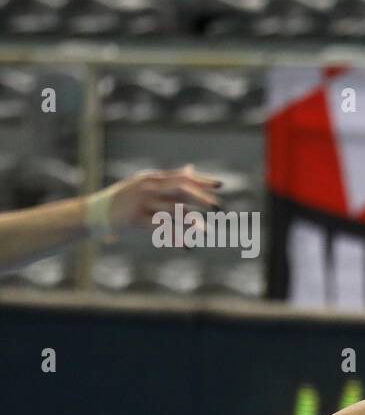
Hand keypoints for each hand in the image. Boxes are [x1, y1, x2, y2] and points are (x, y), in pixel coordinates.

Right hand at [103, 164, 221, 231]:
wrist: (95, 212)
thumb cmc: (125, 199)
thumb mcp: (146, 184)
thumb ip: (169, 179)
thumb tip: (191, 169)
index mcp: (152, 178)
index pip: (182, 176)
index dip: (202, 180)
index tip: (221, 185)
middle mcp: (147, 187)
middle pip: (180, 189)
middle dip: (201, 198)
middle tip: (218, 208)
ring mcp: (140, 202)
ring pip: (172, 209)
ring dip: (192, 221)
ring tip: (206, 230)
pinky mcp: (134, 219)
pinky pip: (160, 228)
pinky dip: (175, 237)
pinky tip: (187, 245)